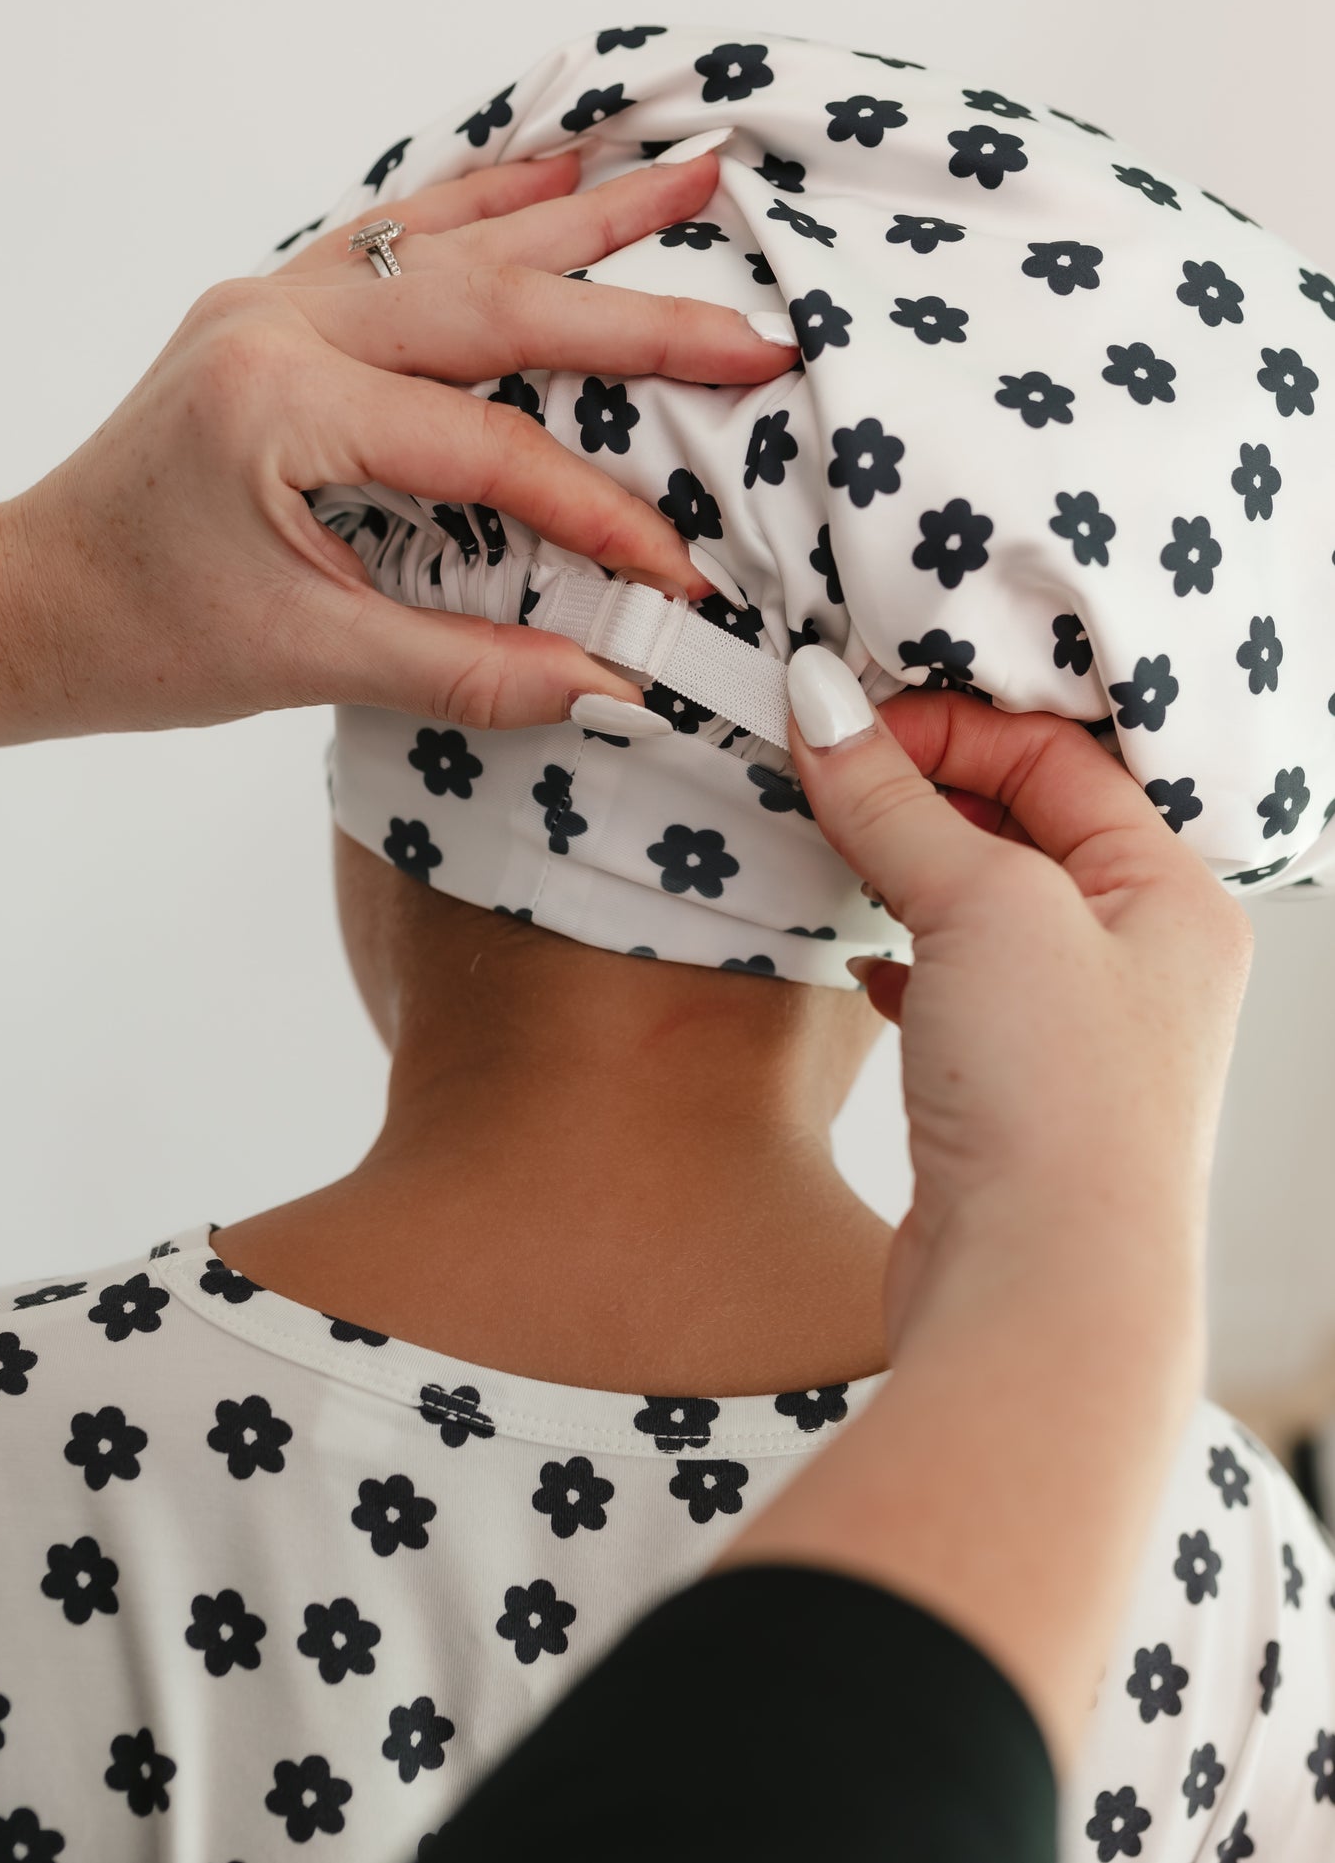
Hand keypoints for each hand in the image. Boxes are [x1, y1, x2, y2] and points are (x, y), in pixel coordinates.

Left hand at [0, 149, 795, 753]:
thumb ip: (469, 670)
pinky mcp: (277, 304)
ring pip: (456, 237)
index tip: (679, 579)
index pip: (486, 449)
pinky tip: (557, 166)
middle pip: (495, 302)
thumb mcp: (307, 663)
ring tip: (695, 168)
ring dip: (582, 208)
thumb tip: (614, 684)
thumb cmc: (142, 636)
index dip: (598, 515)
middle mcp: (278, 319)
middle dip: (640, 316)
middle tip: (757, 326)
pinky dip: (490, 201)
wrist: (31, 600)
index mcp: (279, 402)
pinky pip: (400, 232)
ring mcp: (274, 297)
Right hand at [783, 649, 1254, 1361]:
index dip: (947, 727)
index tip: (844, 723)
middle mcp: (1144, 957)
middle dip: (922, 789)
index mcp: (1173, 893)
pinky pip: (958, 988)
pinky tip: (866, 965)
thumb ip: (894, 800)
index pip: (1057, 757)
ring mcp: (1081, 1031)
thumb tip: (820, 699)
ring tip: (834, 847)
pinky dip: (905, 958)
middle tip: (825, 769)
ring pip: (985, 907)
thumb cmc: (1054, 1095)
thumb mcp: (978, 907)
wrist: (1044, 1294)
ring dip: (907, 869)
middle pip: (1026, 824)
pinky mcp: (1018, 1094)